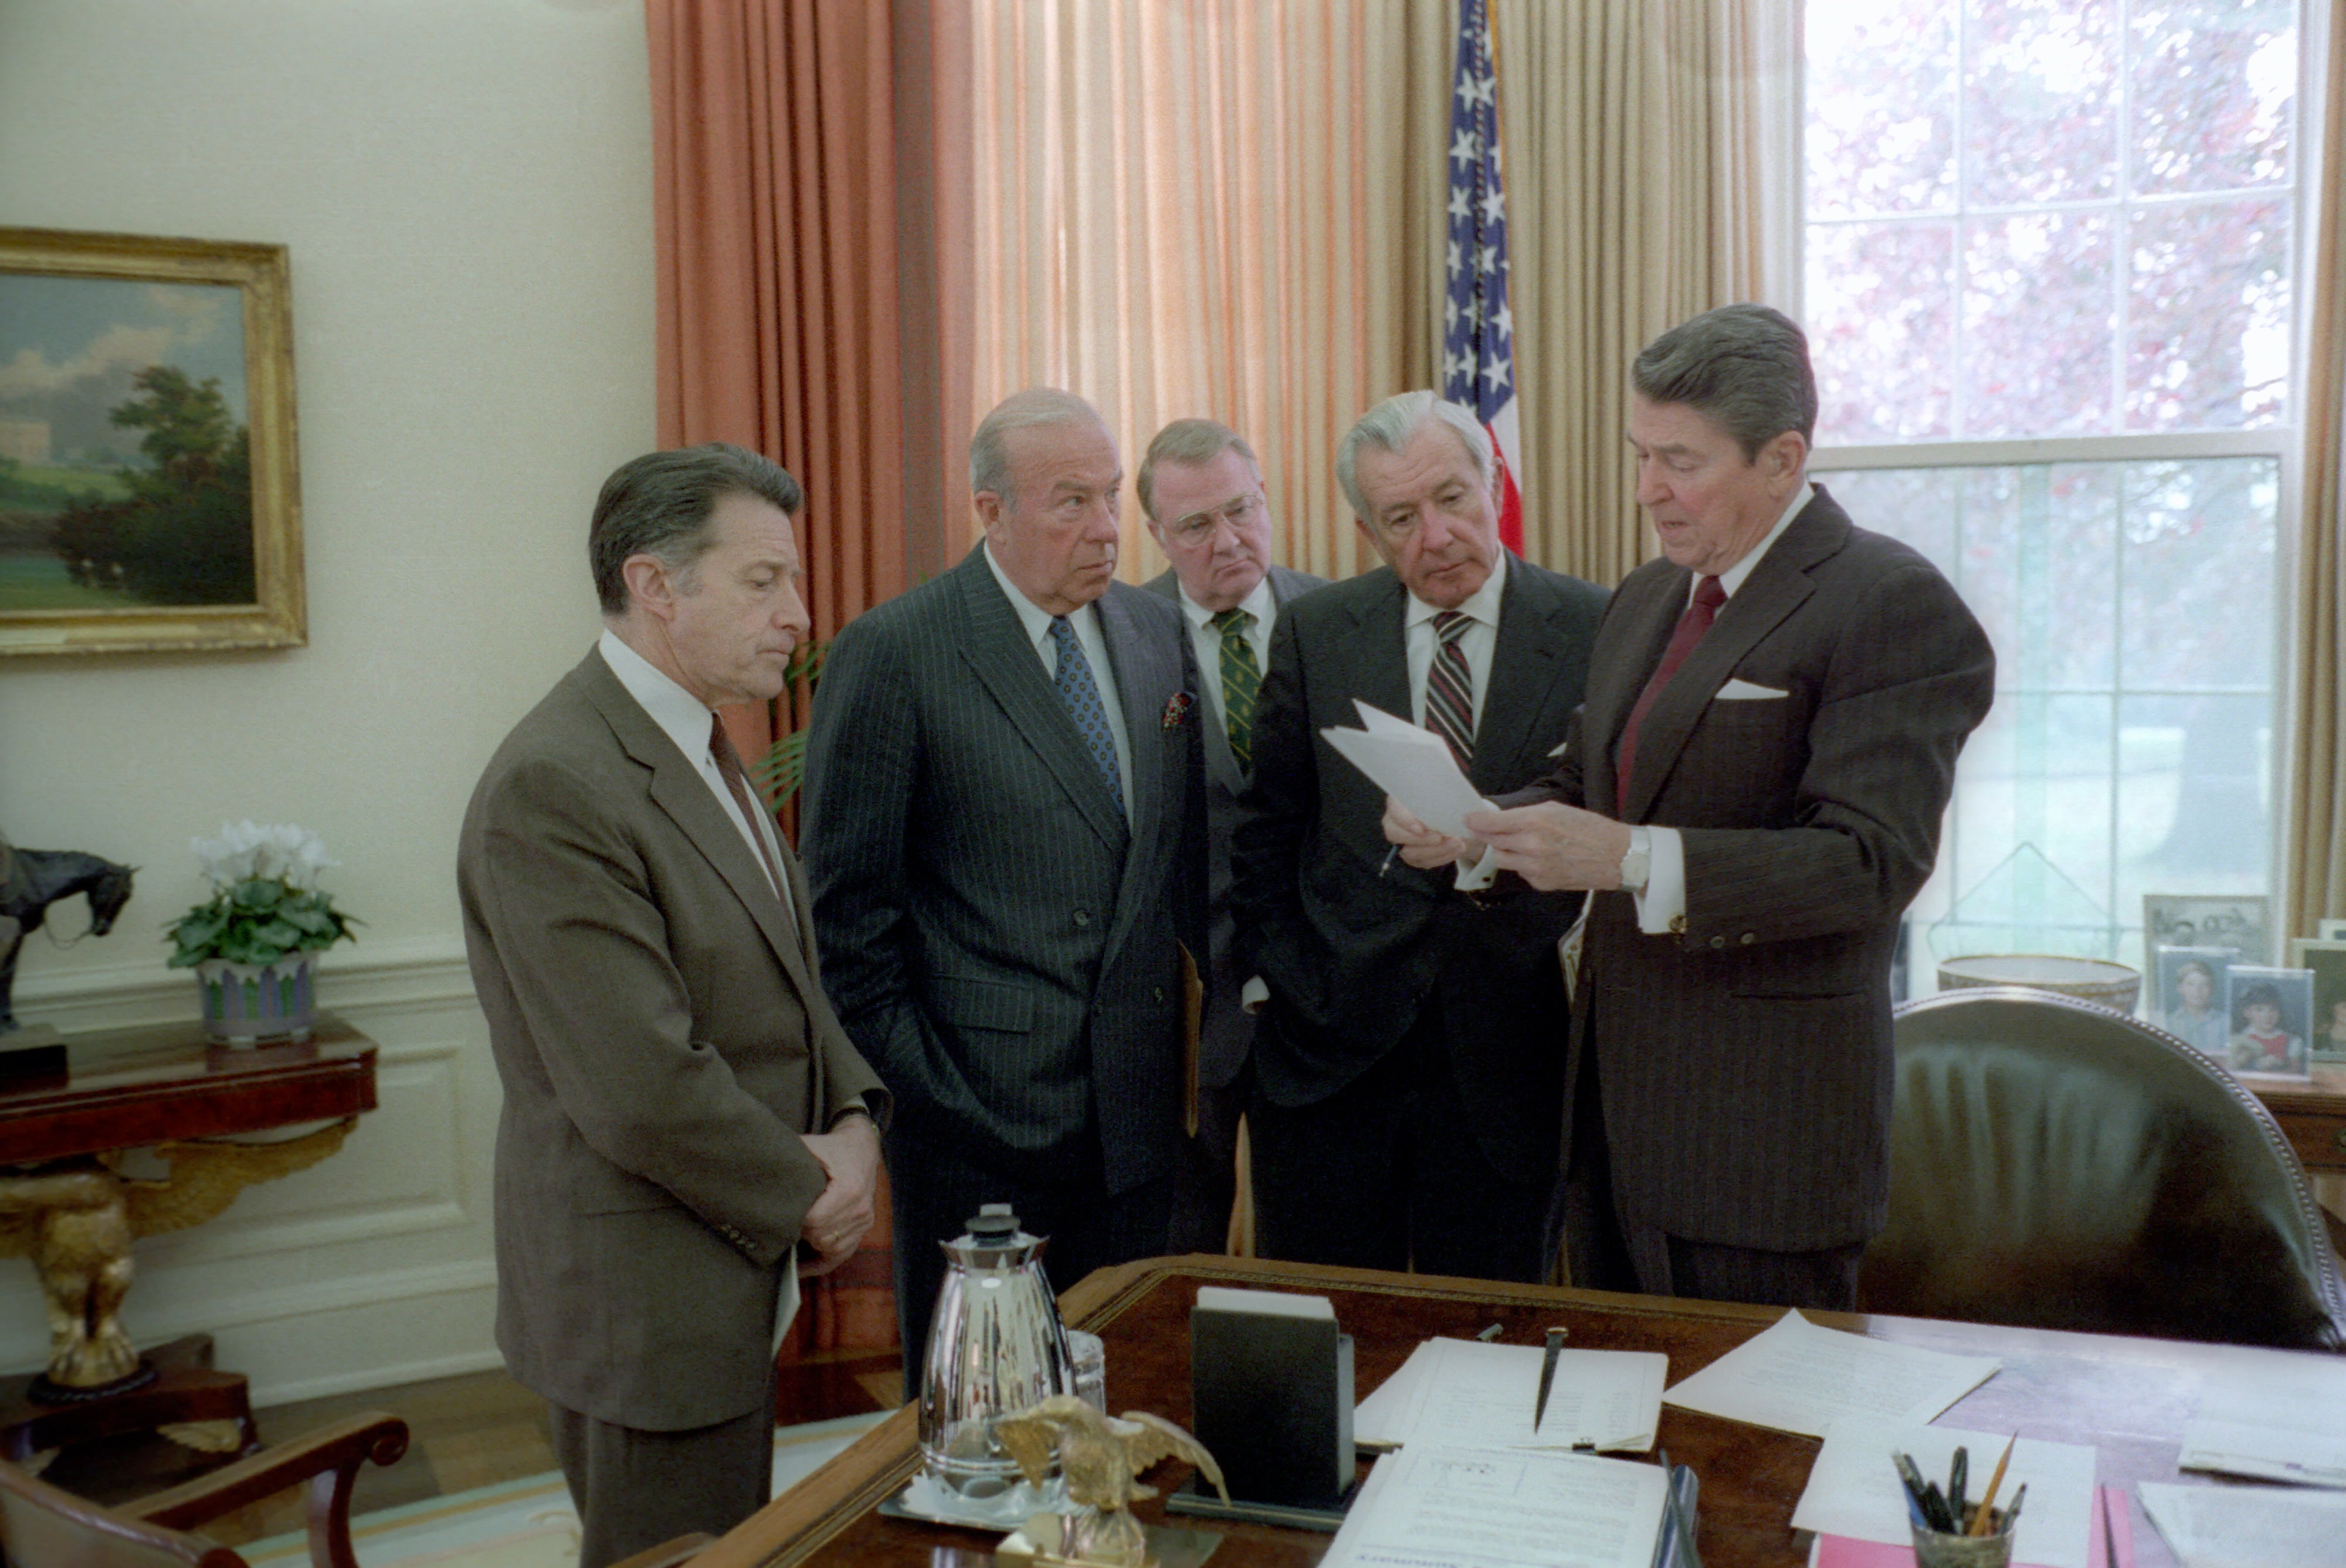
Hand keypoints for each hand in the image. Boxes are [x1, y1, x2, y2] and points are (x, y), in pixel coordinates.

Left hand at [797, 1113, 881, 1276]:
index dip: (794, 1220)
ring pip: (831, 1248)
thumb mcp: (810, 1146)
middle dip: (800, 1233)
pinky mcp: (864, 1228)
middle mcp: (861, 1209)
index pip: (814, 1221)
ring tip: (794, 1233)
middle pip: (821, 1237)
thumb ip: (789, 1159)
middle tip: (784, 1222)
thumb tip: (757, 1168)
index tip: (782, 1212)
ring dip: (811, 1244)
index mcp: (849, 1189)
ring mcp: (865, 1221)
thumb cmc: (831, 1147)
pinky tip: (801, 1265)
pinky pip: (842, 1255)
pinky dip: (821, 1262)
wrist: (862, 1147)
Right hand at [1382, 795, 1478, 869]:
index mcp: (1401, 801)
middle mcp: (1396, 821)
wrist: (1460, 820)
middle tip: (1440, 837)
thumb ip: (1456, 806)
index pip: (1394, 810)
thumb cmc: (1452, 804)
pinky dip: (1442, 857)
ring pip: (1409, 852)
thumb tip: (1464, 817)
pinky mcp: (1414, 856)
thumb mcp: (1455, 798)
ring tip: (1456, 842)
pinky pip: (1424, 862)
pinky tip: (1457, 849)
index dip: (1405, 821)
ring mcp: (1403, 841)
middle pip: (1394, 834)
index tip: (1421, 829)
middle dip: (1419, 839)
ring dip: (1435, 850)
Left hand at [1460, 802, 1631, 891]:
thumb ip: (1526, 814)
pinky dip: (1524, 865)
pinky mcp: (1541, 883)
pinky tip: (1541, 858)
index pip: (1491, 823)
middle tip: (1489, 830)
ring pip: (1502, 860)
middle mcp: (1530, 846)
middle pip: (1492, 842)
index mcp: (1534, 822)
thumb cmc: (1589, 827)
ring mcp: (1534, 868)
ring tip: (1521, 843)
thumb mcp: (1556, 809)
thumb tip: (1501, 818)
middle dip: (1489, 835)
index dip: (1475, 821)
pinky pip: (1520, 872)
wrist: (1616, 857)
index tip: (1468, 819)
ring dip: (1505, 851)